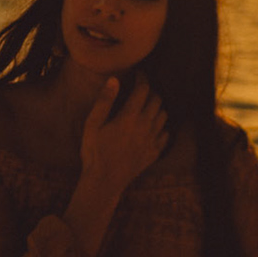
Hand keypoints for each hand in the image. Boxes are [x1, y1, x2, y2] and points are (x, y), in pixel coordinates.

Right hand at [78, 77, 167, 194]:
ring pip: (163, 116)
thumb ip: (104, 101)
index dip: (143, 78)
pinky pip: (165, 135)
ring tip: (147, 107)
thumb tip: (114, 80)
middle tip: (141, 91)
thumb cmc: (94, 152)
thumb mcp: (92, 124)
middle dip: (150, 92)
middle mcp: (145, 126)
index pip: (143, 90)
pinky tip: (152, 127)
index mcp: (129, 117)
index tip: (139, 75)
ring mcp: (152, 140)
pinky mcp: (154, 153)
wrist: (104, 181)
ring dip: (157, 107)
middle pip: (157, 100)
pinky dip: (161, 127)